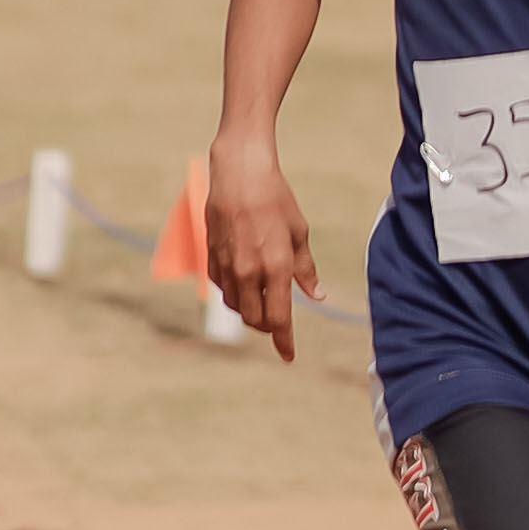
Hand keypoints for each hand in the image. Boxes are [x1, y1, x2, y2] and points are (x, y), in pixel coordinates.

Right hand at [205, 136, 316, 364]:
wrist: (239, 173)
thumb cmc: (276, 199)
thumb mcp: (299, 233)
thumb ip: (305, 270)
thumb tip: (317, 296)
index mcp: (276, 267)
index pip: (279, 319)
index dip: (284, 341)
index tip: (288, 356)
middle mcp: (249, 272)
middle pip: (255, 320)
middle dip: (267, 326)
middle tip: (279, 322)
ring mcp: (227, 267)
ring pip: (236, 307)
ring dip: (251, 311)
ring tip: (263, 300)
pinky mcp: (211, 258)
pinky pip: (223, 289)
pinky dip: (235, 294)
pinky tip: (245, 282)